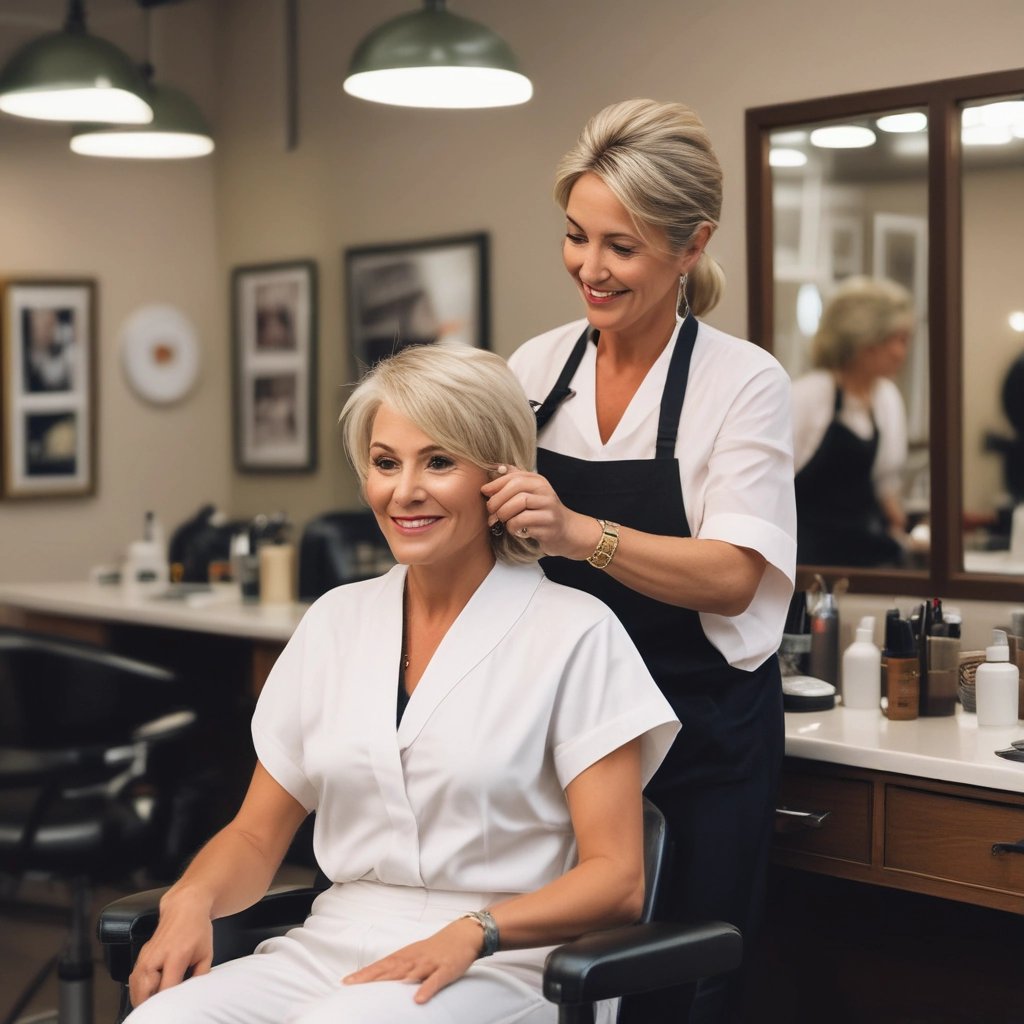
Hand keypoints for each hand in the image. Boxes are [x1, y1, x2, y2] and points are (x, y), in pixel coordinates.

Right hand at [128, 896, 213, 1006]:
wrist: (185, 907)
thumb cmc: (197, 929)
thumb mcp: (206, 954)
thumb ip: (199, 977)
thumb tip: (192, 994)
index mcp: (176, 956)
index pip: (166, 989)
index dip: (168, 1002)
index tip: (173, 1007)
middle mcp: (157, 956)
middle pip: (143, 990)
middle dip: (150, 1003)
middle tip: (160, 1009)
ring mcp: (146, 954)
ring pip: (134, 986)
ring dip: (141, 998)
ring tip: (153, 1004)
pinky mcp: (141, 954)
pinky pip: (134, 978)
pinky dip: (138, 988)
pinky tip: (147, 993)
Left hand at [342, 917, 483, 1003]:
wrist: (463, 934)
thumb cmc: (436, 948)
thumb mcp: (415, 955)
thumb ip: (398, 968)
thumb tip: (379, 979)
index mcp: (405, 956)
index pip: (381, 966)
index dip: (363, 974)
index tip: (346, 982)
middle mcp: (414, 959)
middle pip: (389, 970)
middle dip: (370, 979)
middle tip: (352, 987)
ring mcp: (429, 964)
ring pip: (409, 974)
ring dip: (394, 982)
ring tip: (378, 995)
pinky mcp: (446, 969)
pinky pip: (435, 980)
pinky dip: (426, 988)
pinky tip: (418, 999)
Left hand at [481, 466, 599, 558]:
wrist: (566, 531)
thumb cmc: (542, 512)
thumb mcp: (531, 492)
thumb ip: (515, 479)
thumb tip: (494, 467)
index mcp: (538, 481)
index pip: (514, 476)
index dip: (496, 484)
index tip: (484, 492)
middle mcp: (545, 491)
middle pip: (515, 488)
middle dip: (497, 500)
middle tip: (491, 511)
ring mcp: (548, 508)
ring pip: (519, 504)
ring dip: (504, 514)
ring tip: (502, 521)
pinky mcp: (548, 525)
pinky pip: (522, 523)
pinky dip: (513, 527)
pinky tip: (515, 530)